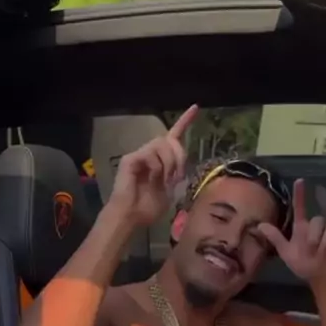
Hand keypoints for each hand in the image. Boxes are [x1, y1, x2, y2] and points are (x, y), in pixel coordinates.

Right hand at [108, 104, 198, 226]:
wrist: (130, 217)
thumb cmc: (148, 208)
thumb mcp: (171, 192)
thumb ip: (177, 175)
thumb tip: (181, 166)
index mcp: (161, 161)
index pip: (173, 137)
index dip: (184, 122)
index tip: (195, 108)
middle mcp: (150, 154)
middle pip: (171, 139)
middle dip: (180, 155)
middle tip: (178, 176)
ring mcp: (140, 155)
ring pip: (162, 143)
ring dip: (170, 162)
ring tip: (166, 179)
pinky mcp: (131, 159)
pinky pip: (150, 153)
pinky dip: (157, 167)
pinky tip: (153, 179)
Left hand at [258, 179, 325, 282]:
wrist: (318, 276)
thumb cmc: (302, 264)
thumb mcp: (287, 253)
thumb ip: (276, 238)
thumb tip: (261, 225)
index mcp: (301, 227)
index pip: (300, 207)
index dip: (299, 194)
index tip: (299, 180)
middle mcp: (316, 225)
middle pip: (317, 220)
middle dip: (313, 237)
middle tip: (310, 250)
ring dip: (323, 243)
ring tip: (320, 253)